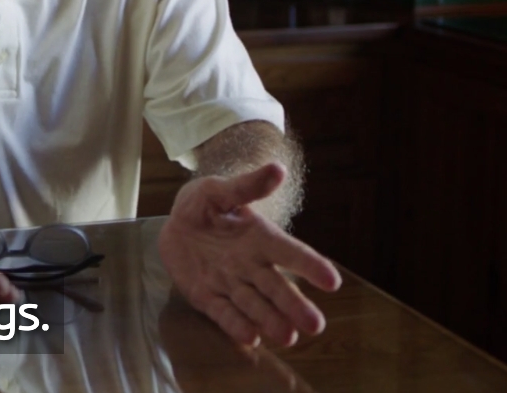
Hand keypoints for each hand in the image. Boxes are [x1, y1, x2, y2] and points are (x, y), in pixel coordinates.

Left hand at [158, 163, 341, 347]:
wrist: (174, 224)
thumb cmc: (203, 204)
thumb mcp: (219, 189)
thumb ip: (246, 186)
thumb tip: (278, 169)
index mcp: (260, 238)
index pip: (290, 253)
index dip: (311, 266)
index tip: (332, 281)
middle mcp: (251, 266)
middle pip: (276, 287)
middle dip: (295, 306)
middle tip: (316, 325)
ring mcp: (230, 284)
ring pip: (254, 305)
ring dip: (270, 321)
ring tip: (289, 337)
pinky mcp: (207, 297)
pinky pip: (223, 313)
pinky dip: (236, 325)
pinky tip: (250, 337)